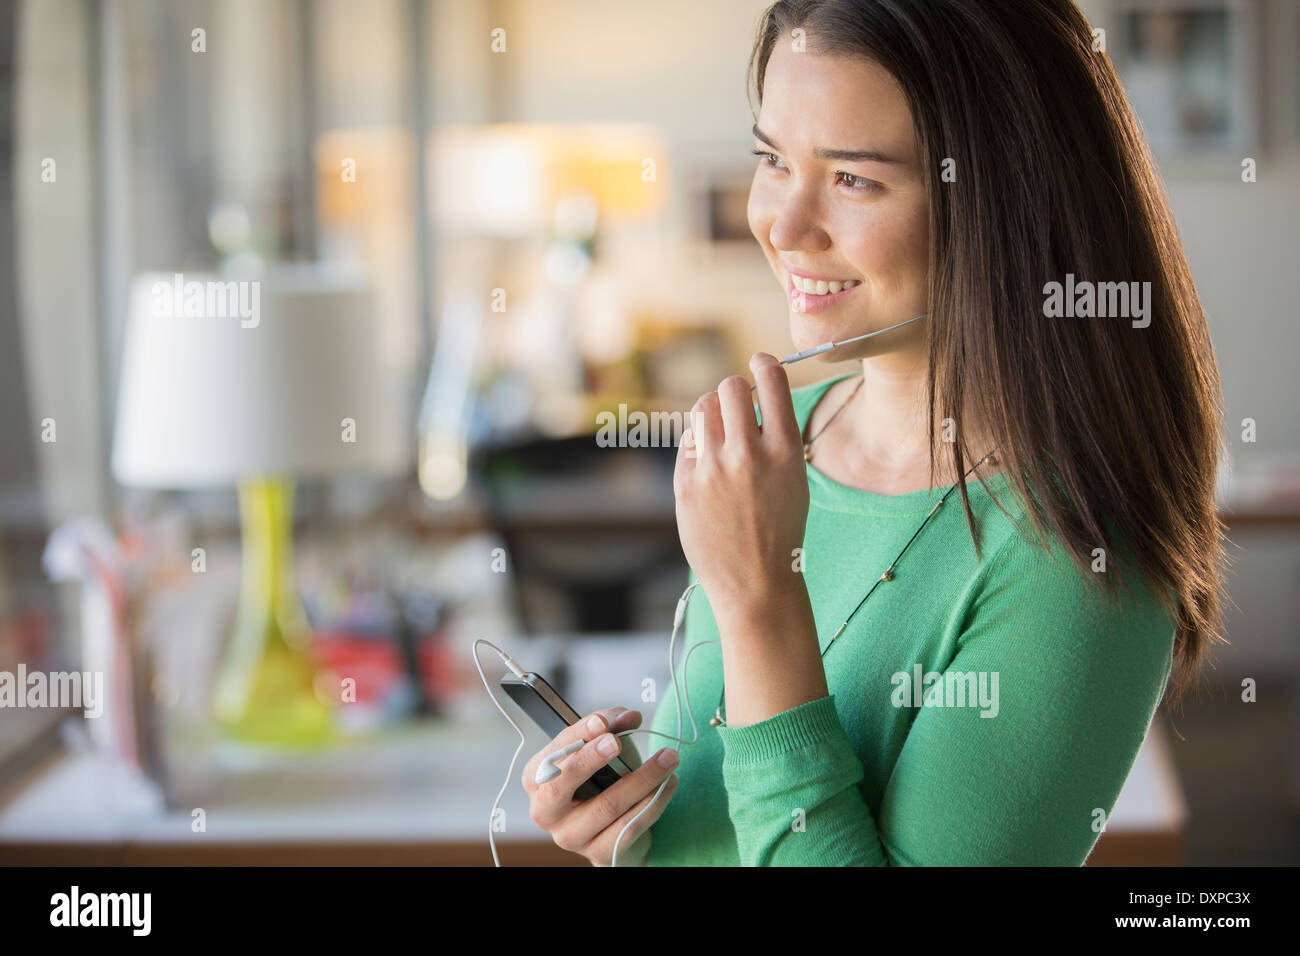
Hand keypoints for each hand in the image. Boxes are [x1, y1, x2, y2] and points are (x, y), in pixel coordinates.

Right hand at [523, 707, 679, 866]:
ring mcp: (570, 836)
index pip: (553, 752)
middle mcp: (545, 810)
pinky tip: (668, 783)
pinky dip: (653, 802)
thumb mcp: (603, 748)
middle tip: (616, 742)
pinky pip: (629, 826)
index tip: (602, 722)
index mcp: (536, 778)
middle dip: (590, 759)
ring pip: (606, 806)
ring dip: (642, 779)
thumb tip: (629, 716)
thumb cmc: (603, 780)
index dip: (578, 735)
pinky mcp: (599, 853)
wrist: (616, 828)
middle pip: (562, 784)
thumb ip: (611, 726)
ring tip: (667, 758)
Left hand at [674, 353, 809, 615]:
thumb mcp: (794, 481)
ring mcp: (713, 469)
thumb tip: (750, 401)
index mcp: (786, 451)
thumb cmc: (779, 531)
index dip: (764, 364)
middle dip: (733, 390)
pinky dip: (698, 446)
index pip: (772, 382)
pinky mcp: (685, 484)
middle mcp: (749, 454)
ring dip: (713, 412)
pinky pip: (689, 442)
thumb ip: (775, 439)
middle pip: (730, 387)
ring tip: (720, 432)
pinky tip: (709, 468)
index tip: (759, 361)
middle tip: (737, 405)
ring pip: (704, 409)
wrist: (756, 583)